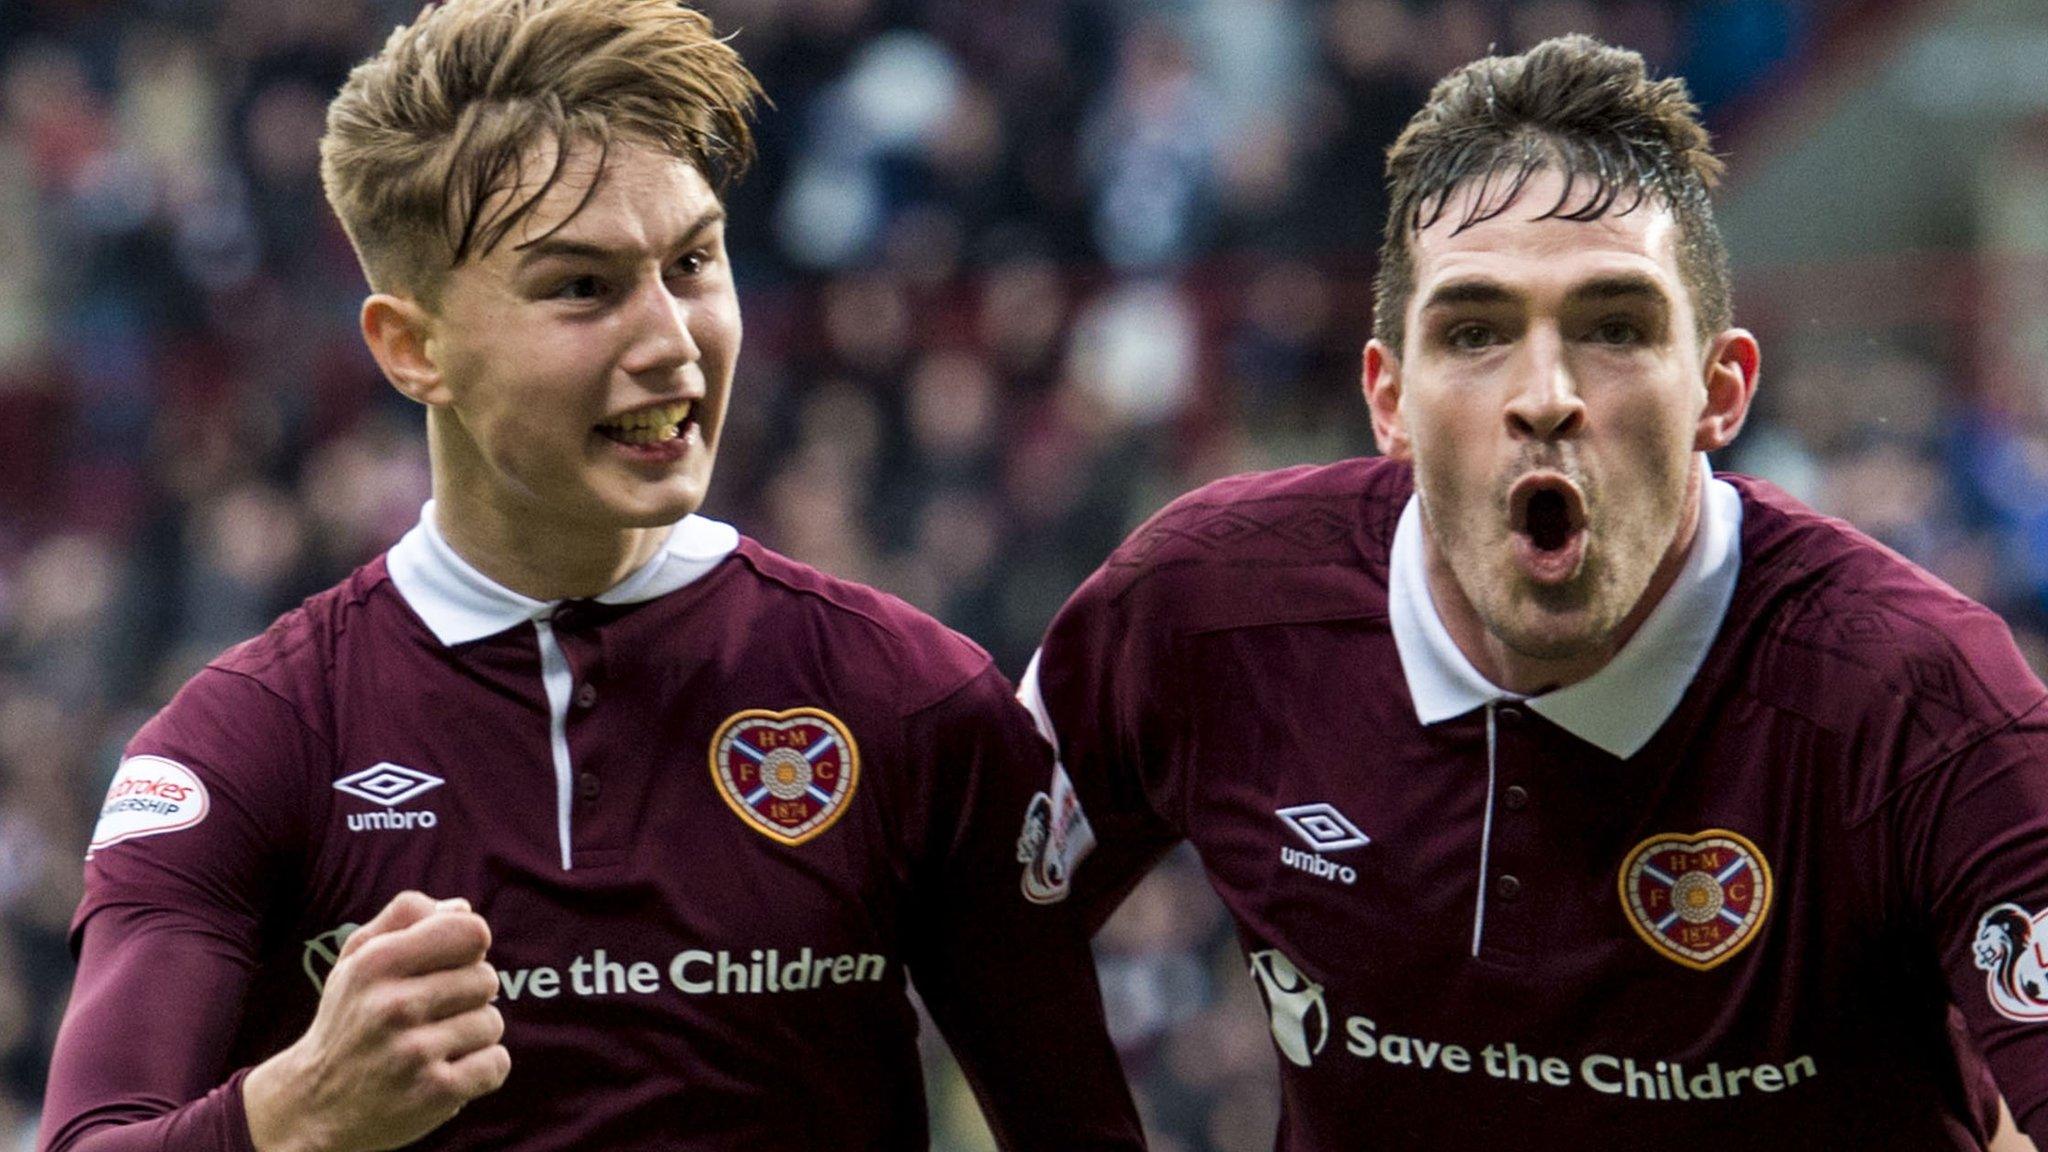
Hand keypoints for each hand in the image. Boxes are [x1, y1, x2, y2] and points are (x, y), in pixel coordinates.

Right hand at [243, 891, 509, 1151]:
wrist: (314, 1106)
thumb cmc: (348, 1020)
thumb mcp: (357, 959)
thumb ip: (406, 918)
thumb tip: (463, 909)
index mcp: (376, 963)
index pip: (471, 932)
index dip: (470, 946)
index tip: (452, 964)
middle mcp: (393, 1006)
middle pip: (486, 978)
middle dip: (469, 995)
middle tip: (433, 1013)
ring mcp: (415, 1053)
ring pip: (492, 1022)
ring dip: (473, 1035)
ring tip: (435, 1045)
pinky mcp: (436, 1092)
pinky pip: (497, 1063)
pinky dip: (482, 1069)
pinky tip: (447, 1071)